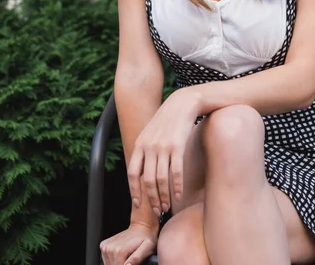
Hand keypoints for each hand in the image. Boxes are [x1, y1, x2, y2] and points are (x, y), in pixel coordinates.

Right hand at [100, 222, 157, 264]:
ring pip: (109, 264)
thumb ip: (137, 258)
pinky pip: (106, 259)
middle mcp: (109, 248)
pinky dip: (113, 259)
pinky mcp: (104, 245)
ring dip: (118, 263)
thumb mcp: (147, 248)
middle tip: (131, 259)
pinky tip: (121, 254)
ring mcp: (105, 246)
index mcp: (119, 251)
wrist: (141, 226)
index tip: (132, 262)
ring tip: (127, 256)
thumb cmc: (146, 238)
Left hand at [128, 87, 199, 216]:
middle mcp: (149, 146)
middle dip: (152, 198)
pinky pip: (176, 171)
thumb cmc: (166, 121)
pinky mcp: (177, 146)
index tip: (138, 204)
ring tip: (166, 206)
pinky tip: (178, 195)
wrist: (181, 103)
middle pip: (148, 180)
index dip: (134, 191)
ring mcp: (163, 146)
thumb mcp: (149, 133)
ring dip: (164, 196)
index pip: (133, 173)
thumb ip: (144, 151)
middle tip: (156, 210)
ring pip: (162, 179)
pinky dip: (177, 186)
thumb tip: (141, 174)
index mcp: (140, 144)